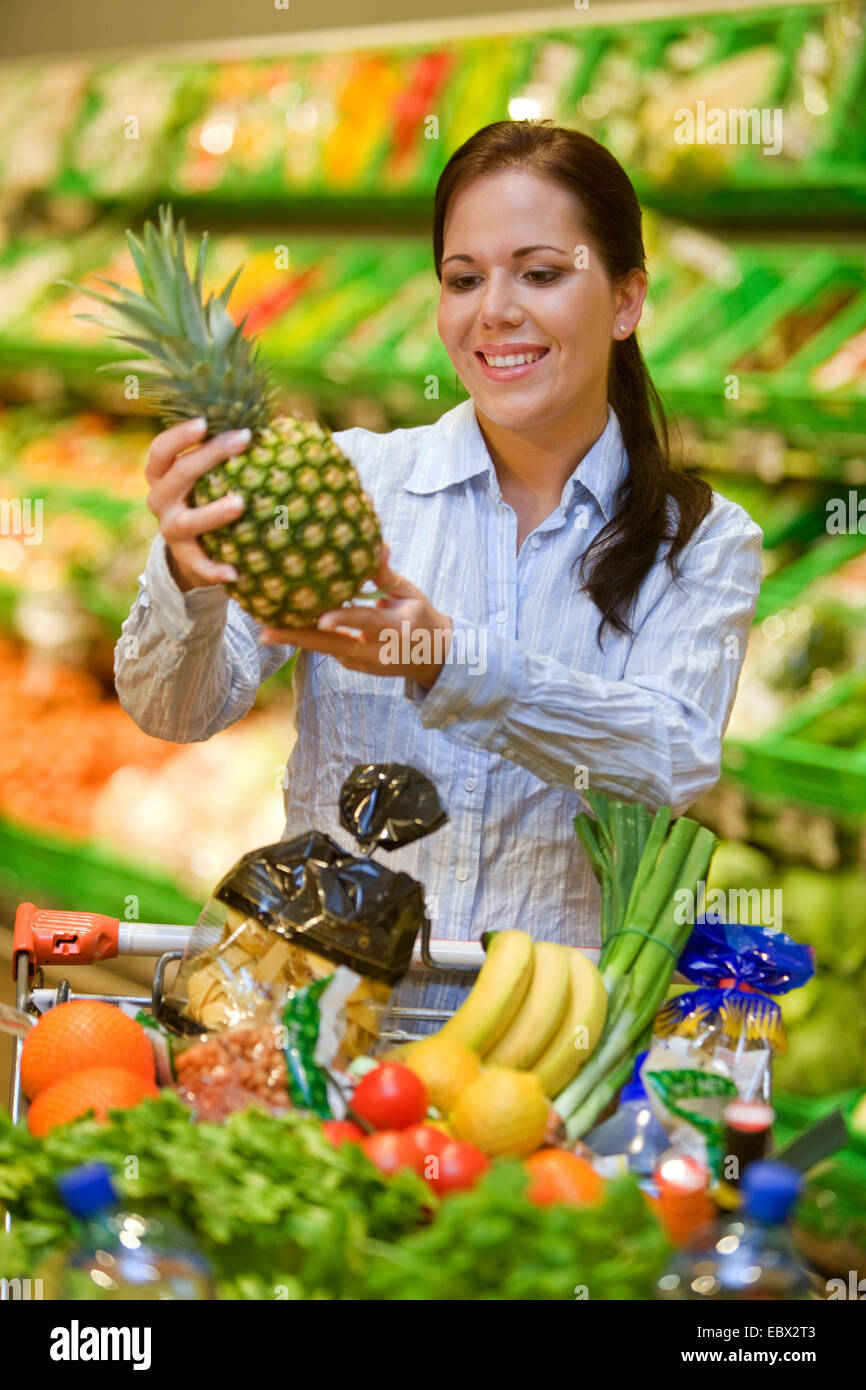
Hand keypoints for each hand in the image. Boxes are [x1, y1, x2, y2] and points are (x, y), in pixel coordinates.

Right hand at [145, 417, 251, 591]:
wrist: (191, 550)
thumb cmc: (207, 495)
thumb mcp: (207, 474)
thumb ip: (225, 451)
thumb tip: (272, 422)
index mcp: (162, 475)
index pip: (161, 450)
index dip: (180, 435)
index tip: (206, 420)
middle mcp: (160, 500)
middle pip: (180, 474)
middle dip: (211, 454)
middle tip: (244, 438)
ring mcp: (170, 530)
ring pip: (187, 521)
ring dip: (213, 512)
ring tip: (240, 504)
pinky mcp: (185, 558)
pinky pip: (199, 565)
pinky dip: (215, 569)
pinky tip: (235, 573)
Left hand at [258, 545, 453, 687]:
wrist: (435, 658)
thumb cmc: (422, 619)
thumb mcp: (410, 594)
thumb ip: (385, 575)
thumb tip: (374, 545)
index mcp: (394, 630)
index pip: (365, 622)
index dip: (344, 619)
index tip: (322, 618)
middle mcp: (374, 651)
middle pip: (331, 644)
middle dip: (297, 638)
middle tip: (266, 632)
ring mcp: (361, 663)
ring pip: (324, 648)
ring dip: (294, 638)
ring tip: (264, 628)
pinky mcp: (352, 664)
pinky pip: (326, 648)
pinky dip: (306, 637)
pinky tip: (282, 626)